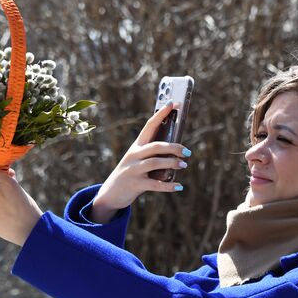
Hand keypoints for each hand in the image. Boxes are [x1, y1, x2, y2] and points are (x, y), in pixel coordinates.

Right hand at [91, 101, 190, 223]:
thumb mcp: (138, 161)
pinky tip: (179, 186)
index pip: (149, 126)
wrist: (110, 194)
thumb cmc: (131, 174)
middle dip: (173, 147)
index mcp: (136, 146)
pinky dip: (168, 186)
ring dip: (172, 163)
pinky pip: (155, 185)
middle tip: (187, 151)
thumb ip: (154, 155)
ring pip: (155, 163)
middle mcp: (133, 156)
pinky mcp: (135, 185)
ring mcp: (133, 170)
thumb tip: (178, 151)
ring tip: (184, 165)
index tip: (172, 103)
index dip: (161, 114)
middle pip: (155, 146)